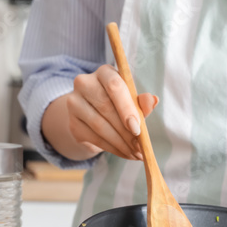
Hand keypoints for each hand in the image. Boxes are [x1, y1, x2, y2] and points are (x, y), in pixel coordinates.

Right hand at [41, 65, 157, 161]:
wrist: (93, 117)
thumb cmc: (118, 105)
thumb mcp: (132, 101)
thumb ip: (142, 102)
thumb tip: (153, 100)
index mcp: (104, 72)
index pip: (114, 86)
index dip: (126, 108)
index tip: (137, 129)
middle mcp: (85, 83)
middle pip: (106, 108)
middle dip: (126, 132)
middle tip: (141, 147)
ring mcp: (74, 103)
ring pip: (100, 126)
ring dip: (121, 143)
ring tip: (136, 153)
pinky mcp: (73, 123)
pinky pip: (94, 138)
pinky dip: (112, 148)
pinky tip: (124, 153)